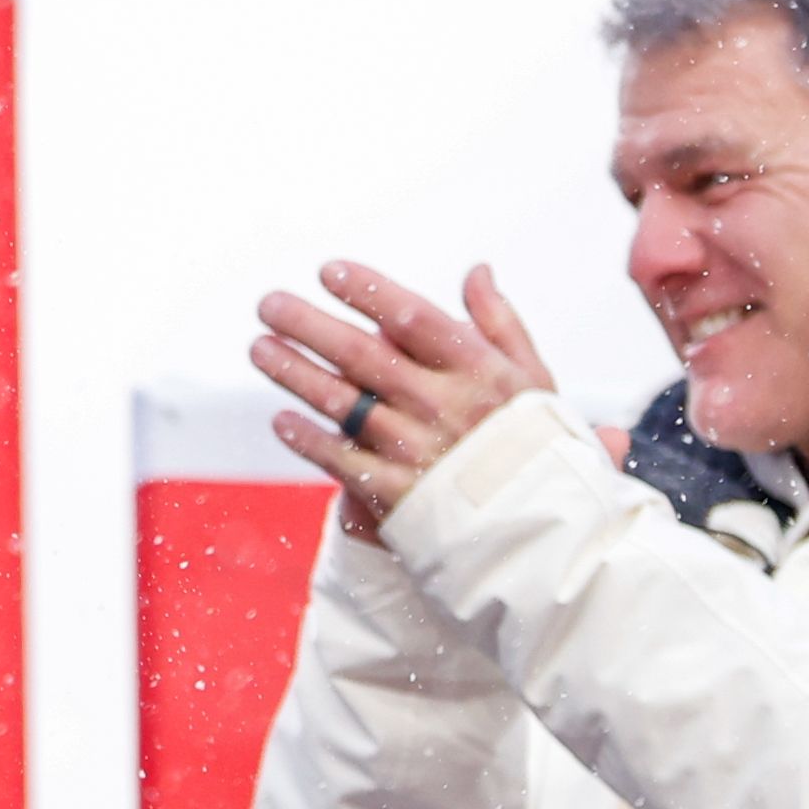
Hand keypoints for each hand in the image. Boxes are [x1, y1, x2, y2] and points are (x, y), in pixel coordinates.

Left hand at [256, 259, 559, 539]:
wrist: (549, 537)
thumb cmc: (539, 450)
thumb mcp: (534, 383)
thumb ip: (501, 324)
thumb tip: (477, 270)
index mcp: (478, 373)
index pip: (413, 317)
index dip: (367, 290)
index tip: (327, 270)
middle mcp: (442, 406)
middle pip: (361, 355)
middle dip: (307, 325)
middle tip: (268, 304)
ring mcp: (416, 451)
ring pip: (340, 402)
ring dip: (293, 372)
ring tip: (260, 348)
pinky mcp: (397, 495)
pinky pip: (338, 459)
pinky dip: (306, 439)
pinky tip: (281, 420)